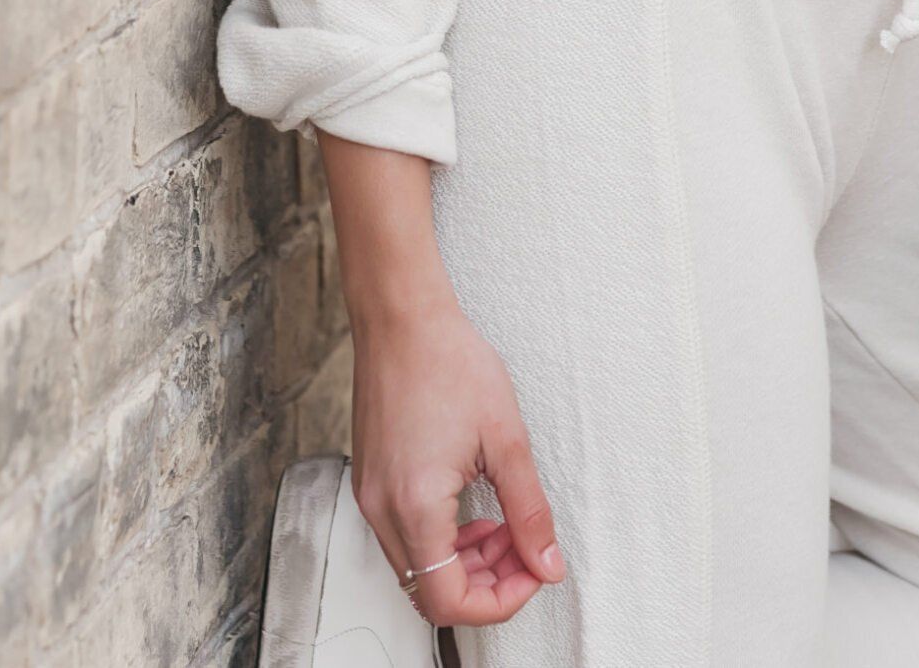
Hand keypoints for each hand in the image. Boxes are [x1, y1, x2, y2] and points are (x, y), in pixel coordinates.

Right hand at [348, 283, 566, 632]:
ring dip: (466, 561)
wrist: (402, 317)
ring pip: (418, 568)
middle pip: (432, 592)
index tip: (531, 571)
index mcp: (416, 506)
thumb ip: (529, 510)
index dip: (499, 601)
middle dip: (487, 581)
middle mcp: (383, 510)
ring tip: (502, 525)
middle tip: (523, 546)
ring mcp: (371, 496)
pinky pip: (404, 536)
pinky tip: (471, 507)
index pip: (450, 602)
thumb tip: (547, 562)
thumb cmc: (447, 360)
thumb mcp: (505, 439)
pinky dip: (442, 537)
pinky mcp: (371, 481)